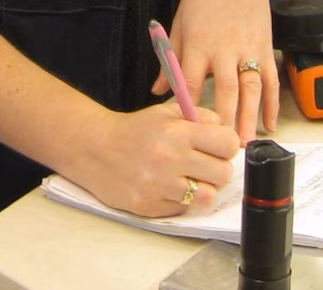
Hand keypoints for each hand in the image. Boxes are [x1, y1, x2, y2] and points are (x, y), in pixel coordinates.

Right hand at [70, 105, 238, 217]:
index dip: (226, 146)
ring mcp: (159, 186)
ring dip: (202, 189)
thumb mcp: (166, 112)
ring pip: (207, 197)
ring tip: (189, 180)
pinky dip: (180, 201)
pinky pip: (183, 209)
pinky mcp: (149, 207)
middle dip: (217, 170)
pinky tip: (168, 188)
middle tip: (203, 166)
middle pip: (223, 174)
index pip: (228, 144)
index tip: (217, 148)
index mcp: (178, 133)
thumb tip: (226, 129)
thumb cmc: (134, 130)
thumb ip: (199, 116)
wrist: (94, 149)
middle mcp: (170, 159)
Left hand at [161, 0, 279, 140]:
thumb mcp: (179, 23)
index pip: (190, 82)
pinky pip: (270, 80)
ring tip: (244, 144)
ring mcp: (248, 49)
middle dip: (222, 120)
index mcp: (198, 43)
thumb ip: (170, 59)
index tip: (185, 132)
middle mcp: (224, 48)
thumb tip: (157, 91)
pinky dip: (272, 103)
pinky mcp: (265, 47)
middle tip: (219, 148)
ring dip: (248, 117)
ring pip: (250, 88)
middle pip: (224, 90)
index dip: (187, 108)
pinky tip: (270, 124)